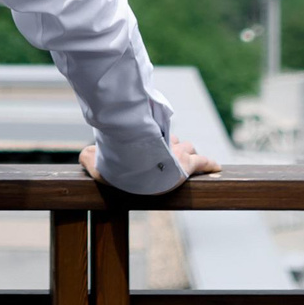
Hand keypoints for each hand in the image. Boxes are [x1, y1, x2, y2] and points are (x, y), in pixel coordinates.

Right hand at [78, 136, 219, 183]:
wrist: (129, 164)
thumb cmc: (112, 160)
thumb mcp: (91, 158)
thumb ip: (90, 157)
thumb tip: (86, 154)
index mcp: (141, 143)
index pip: (150, 137)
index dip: (150, 140)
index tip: (147, 144)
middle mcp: (157, 144)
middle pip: (170, 139)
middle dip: (168, 144)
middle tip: (164, 150)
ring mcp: (173, 153)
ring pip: (185, 147)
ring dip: (183, 152)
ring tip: (183, 157)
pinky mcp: (186, 164)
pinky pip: (202, 162)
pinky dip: (209, 164)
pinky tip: (216, 167)